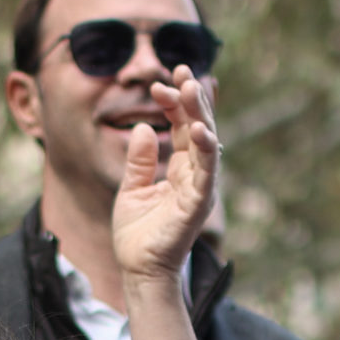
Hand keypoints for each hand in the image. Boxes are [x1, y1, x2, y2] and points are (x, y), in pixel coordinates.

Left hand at [108, 76, 218, 286]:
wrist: (138, 270)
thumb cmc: (137, 234)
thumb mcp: (131, 188)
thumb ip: (139, 159)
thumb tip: (143, 125)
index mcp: (180, 170)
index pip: (183, 128)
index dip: (175, 103)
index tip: (161, 81)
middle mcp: (195, 176)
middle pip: (198, 129)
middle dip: (192, 99)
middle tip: (182, 69)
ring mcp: (199, 189)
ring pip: (207, 144)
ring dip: (201, 115)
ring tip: (191, 87)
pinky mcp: (198, 205)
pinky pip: (206, 173)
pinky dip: (205, 150)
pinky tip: (198, 129)